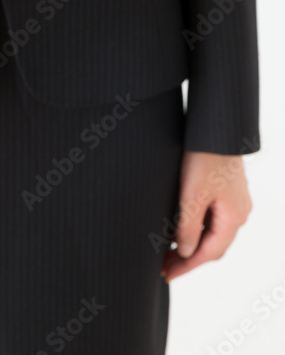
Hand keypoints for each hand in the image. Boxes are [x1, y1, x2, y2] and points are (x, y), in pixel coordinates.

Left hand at [161, 150, 252, 281]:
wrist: (214, 127)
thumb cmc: (204, 156)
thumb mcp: (192, 195)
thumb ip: (189, 227)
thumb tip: (186, 252)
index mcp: (233, 217)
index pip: (210, 253)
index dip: (187, 267)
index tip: (168, 275)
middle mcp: (238, 212)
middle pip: (213, 246)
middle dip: (188, 258)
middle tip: (164, 267)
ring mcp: (234, 200)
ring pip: (212, 232)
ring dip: (191, 244)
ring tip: (167, 252)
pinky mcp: (226, 189)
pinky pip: (212, 218)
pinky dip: (196, 228)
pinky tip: (179, 228)